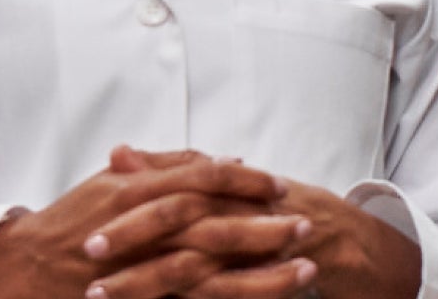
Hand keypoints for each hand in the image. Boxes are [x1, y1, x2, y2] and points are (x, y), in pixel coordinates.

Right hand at [0, 147, 307, 298]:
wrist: (22, 271)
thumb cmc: (75, 219)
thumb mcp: (117, 182)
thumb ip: (170, 166)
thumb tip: (226, 160)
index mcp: (138, 195)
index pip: (204, 181)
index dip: (245, 182)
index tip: (280, 184)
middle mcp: (143, 234)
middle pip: (215, 229)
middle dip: (265, 228)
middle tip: (306, 225)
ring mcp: (142, 276)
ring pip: (211, 278)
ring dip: (263, 276)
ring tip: (305, 270)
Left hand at [110, 152, 421, 298]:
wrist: (347, 245)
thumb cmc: (280, 212)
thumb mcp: (228, 187)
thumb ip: (175, 170)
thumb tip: (118, 152)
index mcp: (231, 184)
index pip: (180, 180)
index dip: (137, 192)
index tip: (90, 207)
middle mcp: (247, 207)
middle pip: (186, 214)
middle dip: (136, 232)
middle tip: (90, 248)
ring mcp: (261, 244)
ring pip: (199, 261)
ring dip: (147, 278)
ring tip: (101, 293)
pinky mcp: (272, 276)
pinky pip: (228, 292)